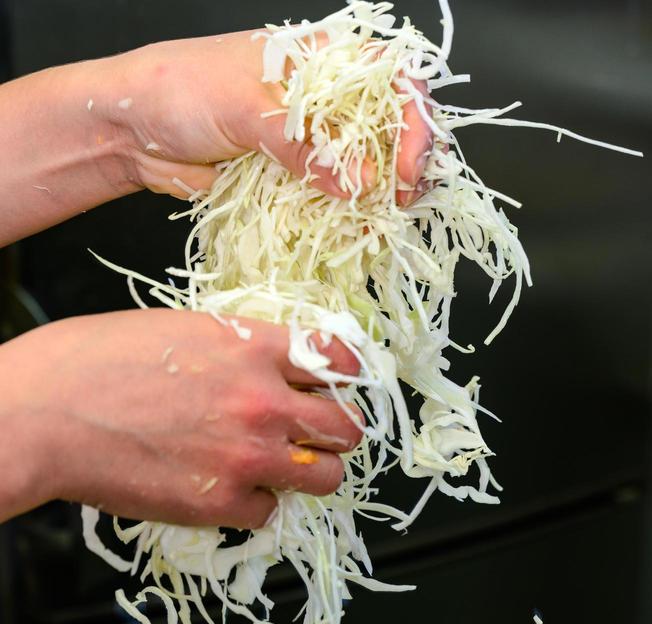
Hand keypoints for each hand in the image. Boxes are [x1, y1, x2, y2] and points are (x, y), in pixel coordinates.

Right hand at [0, 309, 362, 526]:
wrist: (47, 413)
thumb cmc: (94, 362)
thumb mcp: (180, 328)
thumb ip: (238, 349)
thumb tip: (267, 367)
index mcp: (255, 348)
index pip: (340, 360)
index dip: (344, 376)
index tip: (336, 387)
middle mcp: (265, 402)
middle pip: (346, 427)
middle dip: (333, 432)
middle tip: (311, 436)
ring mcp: (249, 456)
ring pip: (327, 477)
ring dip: (309, 473)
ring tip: (280, 470)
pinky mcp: (224, 503)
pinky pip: (270, 513)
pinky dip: (255, 506)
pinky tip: (226, 490)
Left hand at [97, 31, 432, 200]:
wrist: (133, 129)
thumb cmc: (180, 89)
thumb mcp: (244, 107)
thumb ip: (302, 145)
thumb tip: (359, 182)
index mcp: (320, 60)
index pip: (392, 80)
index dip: (412, 120)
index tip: (408, 165)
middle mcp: (324, 101)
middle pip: (390, 129)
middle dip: (406, 166)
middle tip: (401, 202)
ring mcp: (310, 143)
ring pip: (366, 170)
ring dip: (381, 198)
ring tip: (382, 221)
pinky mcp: (294, 180)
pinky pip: (333, 200)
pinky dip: (348, 217)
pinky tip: (355, 231)